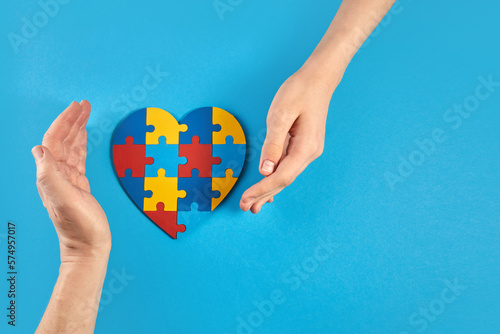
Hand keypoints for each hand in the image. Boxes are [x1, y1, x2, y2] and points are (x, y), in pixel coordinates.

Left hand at [32, 101, 110, 262]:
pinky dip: (82, 144)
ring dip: (78, 129)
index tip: (76, 107)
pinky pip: (79, 158)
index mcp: (51, 176)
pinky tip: (85, 137)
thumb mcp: (63, 200)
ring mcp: (68, 180)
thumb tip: (38, 149)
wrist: (88, 247)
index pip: (54, 141)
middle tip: (84, 104)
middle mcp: (56, 175)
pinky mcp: (79, 185)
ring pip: (71, 147)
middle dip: (73, 120)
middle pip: (63, 140)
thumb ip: (49, 175)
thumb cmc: (79, 228)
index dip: (64, 122)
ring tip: (86, 113)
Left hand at [240, 67, 341, 212]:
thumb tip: (266, 170)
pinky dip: (276, 178)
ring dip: (269, 190)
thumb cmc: (299, 92)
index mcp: (305, 147)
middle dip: (264, 195)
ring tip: (253, 204)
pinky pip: (288, 166)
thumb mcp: (281, 114)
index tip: (246, 198)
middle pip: (284, 180)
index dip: (262, 189)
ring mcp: (308, 150)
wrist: (318, 79)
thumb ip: (273, 143)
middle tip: (245, 208)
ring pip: (286, 175)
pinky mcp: (303, 146)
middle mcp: (309, 153)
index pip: (281, 176)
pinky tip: (268, 188)